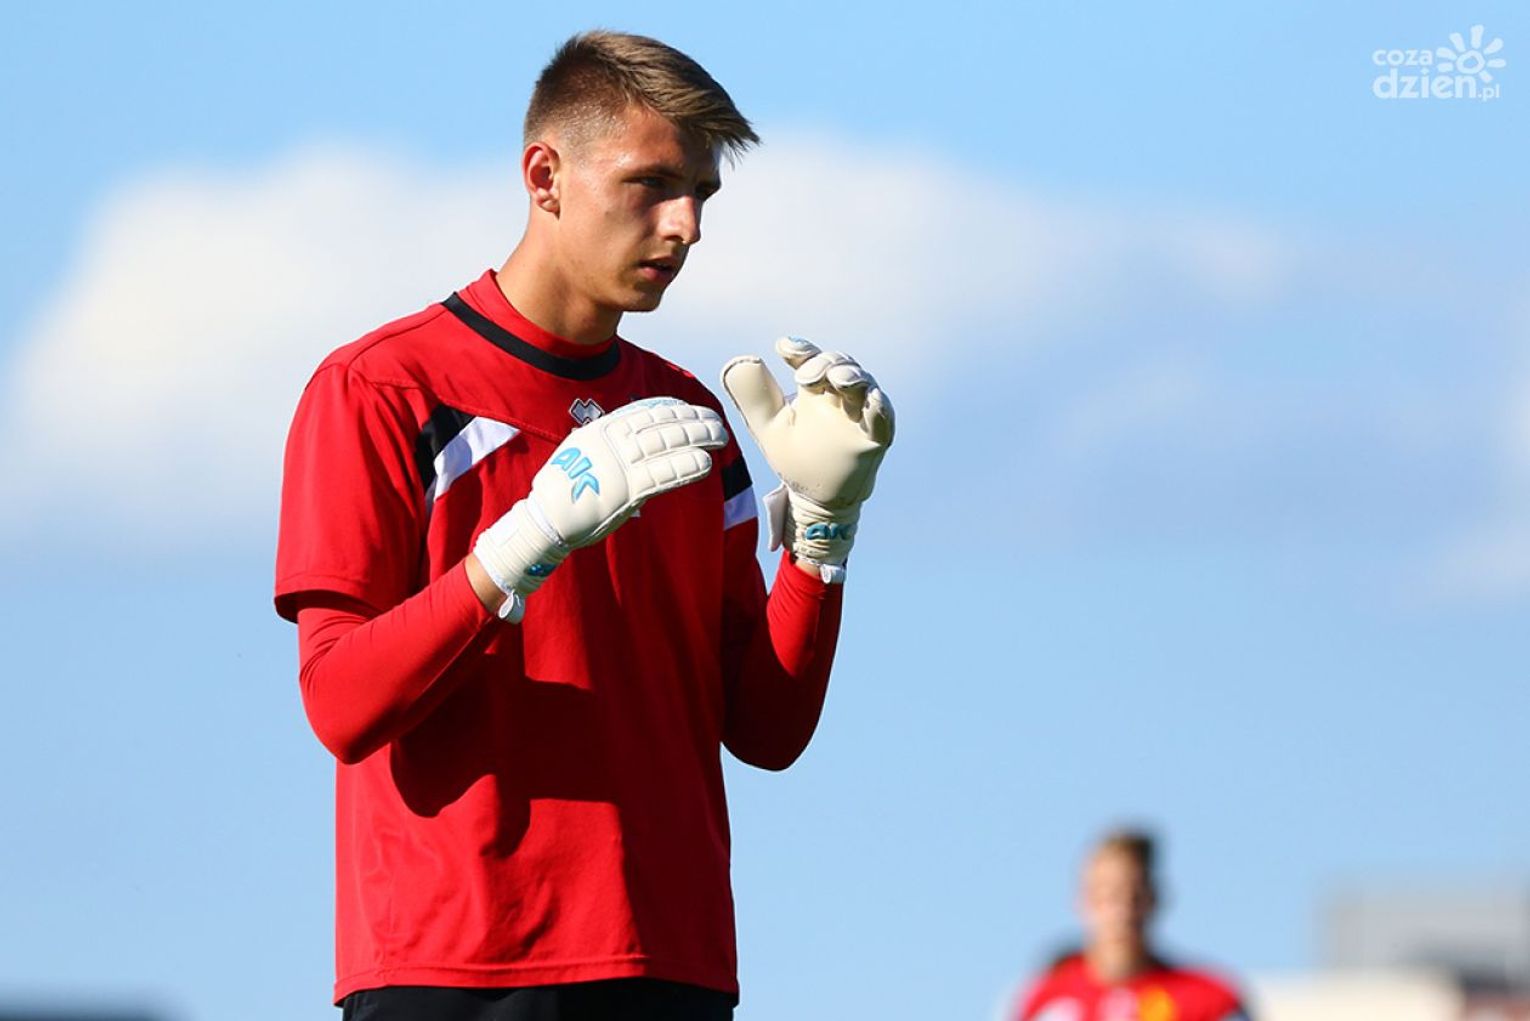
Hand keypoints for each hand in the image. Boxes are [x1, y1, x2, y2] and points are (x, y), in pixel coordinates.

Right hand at [473, 397, 728, 620]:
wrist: (548, 519)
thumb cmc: (566, 490)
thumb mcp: (581, 452)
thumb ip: (606, 441)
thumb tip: (625, 434)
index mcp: (602, 430)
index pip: (643, 412)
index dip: (670, 407)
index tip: (688, 406)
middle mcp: (613, 442)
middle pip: (661, 425)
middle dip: (692, 421)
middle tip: (715, 421)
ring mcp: (621, 465)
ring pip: (667, 445)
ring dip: (697, 438)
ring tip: (719, 436)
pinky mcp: (628, 490)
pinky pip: (663, 475)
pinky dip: (686, 467)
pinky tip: (706, 462)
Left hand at [721, 338, 893, 581]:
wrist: (816, 500)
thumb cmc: (796, 458)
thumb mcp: (768, 428)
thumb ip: (752, 397)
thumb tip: (737, 362)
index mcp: (814, 390)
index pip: (810, 359)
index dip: (801, 349)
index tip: (783, 347)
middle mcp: (839, 396)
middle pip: (839, 365)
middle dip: (825, 363)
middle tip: (806, 376)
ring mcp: (859, 415)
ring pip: (863, 384)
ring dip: (852, 376)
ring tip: (838, 379)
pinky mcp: (875, 438)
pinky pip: (882, 418)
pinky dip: (879, 406)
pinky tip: (872, 398)